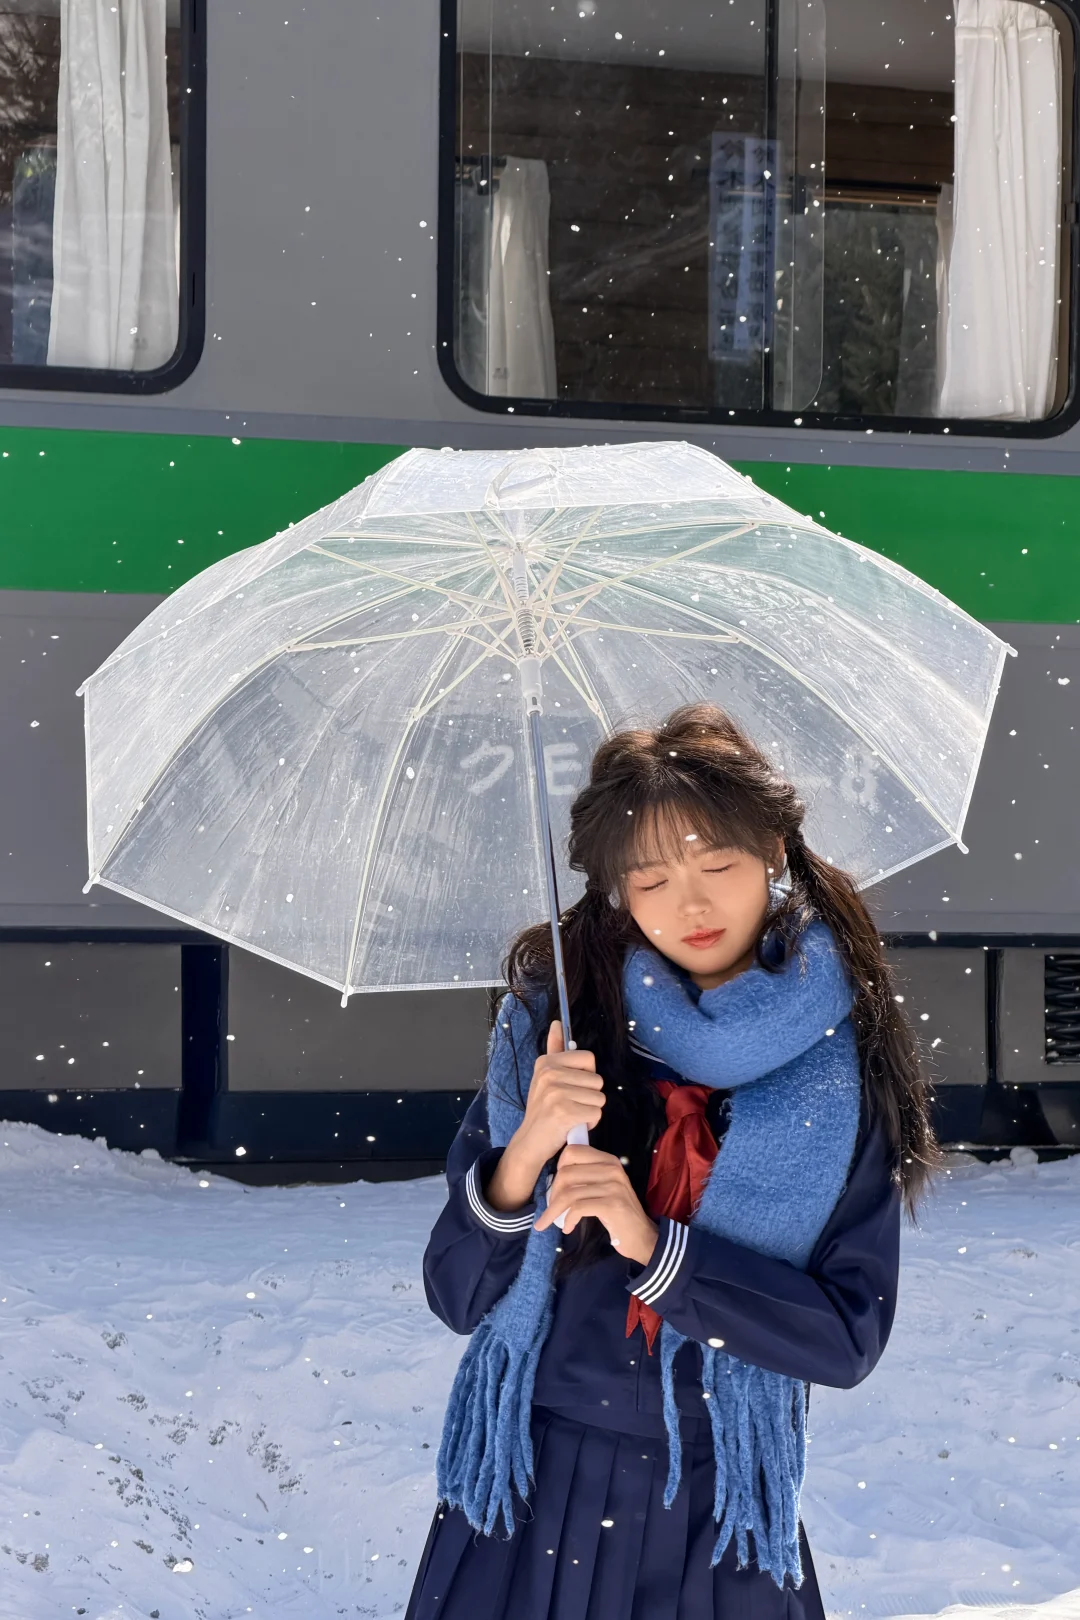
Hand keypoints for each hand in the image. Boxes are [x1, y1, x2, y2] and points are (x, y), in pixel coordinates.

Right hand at [516, 1018, 605, 1167]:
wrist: (530, 1142)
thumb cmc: (544, 1109)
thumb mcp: (546, 1077)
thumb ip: (555, 1049)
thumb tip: (557, 1023)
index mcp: (546, 1062)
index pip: (589, 1058)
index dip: (586, 1076)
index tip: (571, 1087)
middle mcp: (549, 1073)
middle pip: (597, 1080)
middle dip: (589, 1096)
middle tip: (570, 1105)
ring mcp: (556, 1092)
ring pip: (599, 1098)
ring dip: (590, 1110)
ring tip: (571, 1114)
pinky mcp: (564, 1112)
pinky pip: (596, 1114)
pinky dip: (589, 1123)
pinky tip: (573, 1125)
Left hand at [533, 1144, 658, 1266]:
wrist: (642, 1236)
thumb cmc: (617, 1213)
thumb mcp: (604, 1188)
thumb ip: (586, 1176)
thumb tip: (555, 1176)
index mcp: (608, 1160)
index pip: (573, 1151)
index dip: (558, 1168)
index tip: (555, 1186)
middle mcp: (612, 1169)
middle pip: (566, 1173)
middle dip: (552, 1194)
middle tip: (551, 1209)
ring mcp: (614, 1187)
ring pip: (569, 1193)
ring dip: (554, 1210)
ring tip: (551, 1221)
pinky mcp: (612, 1205)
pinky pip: (578, 1208)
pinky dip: (568, 1219)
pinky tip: (567, 1227)